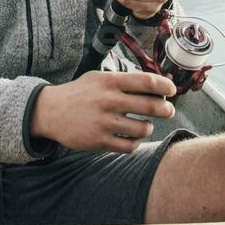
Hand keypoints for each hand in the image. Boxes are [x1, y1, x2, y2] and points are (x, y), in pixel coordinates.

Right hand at [29, 70, 175, 153]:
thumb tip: (153, 84)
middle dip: (165, 109)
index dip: (165, 86)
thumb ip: (123, 80)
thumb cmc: (79, 93)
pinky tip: (132, 137)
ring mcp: (104, 122)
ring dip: (149, 127)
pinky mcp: (100, 141)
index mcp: (110, 81)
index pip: (147, 82)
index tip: (172, 90)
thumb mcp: (98, 78)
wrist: (51, 111)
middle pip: (151, 105)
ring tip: (146, 125)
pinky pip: (129, 146)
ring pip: (143, 129)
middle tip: (168, 110)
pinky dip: (135, 142)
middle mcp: (109, 100)